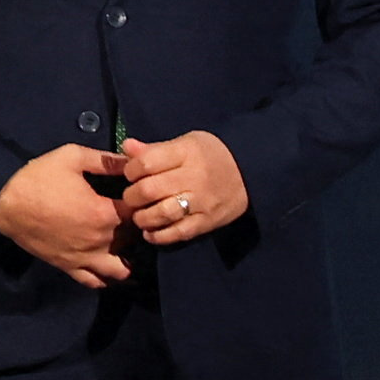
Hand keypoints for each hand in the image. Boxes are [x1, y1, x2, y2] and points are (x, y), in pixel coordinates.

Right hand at [0, 145, 133, 286]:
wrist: (3, 205)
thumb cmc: (37, 179)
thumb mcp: (71, 158)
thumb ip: (106, 160)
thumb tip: (133, 160)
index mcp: (105, 213)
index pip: (140, 210)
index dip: (142, 201)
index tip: (136, 193)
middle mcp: (101, 240)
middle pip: (135, 240)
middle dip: (138, 228)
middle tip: (133, 215)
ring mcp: (86, 258)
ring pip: (122, 270)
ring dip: (129, 259)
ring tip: (125, 246)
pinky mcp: (70, 267)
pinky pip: (97, 282)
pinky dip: (107, 277)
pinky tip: (107, 264)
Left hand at [115, 131, 247, 248]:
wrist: (252, 171)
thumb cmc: (212, 154)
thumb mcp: (186, 143)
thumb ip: (155, 149)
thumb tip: (127, 146)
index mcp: (186, 153)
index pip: (146, 163)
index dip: (131, 170)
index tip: (132, 174)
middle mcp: (194, 178)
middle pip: (149, 190)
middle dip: (132, 196)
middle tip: (133, 197)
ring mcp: (202, 202)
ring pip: (161, 214)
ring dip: (142, 218)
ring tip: (140, 215)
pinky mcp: (208, 222)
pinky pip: (178, 233)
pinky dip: (159, 236)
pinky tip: (150, 232)